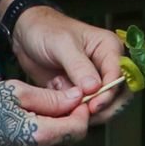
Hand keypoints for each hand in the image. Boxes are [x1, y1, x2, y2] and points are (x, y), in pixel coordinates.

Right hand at [0, 80, 91, 145]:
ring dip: (51, 137)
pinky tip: (15, 133)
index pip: (78, 130)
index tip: (75, 98)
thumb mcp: (14, 92)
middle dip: (67, 123)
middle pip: (67, 144)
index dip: (81, 113)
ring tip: (31, 116)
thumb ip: (50, 99)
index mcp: (37, 137)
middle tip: (55, 103)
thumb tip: (78, 98)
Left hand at [10, 3, 129, 122]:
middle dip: (104, 107)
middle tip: (85, 114)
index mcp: (109, 49)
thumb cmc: (46, 31)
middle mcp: (106, 66)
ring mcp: (94, 82)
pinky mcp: (80, 94)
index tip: (93, 105)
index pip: (118, 75)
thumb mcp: (62, 44)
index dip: (109, 92)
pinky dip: (76, 114)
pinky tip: (63, 112)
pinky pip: (84, 110)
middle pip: (118, 95)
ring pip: (103, 106)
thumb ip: (79, 66)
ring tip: (70, 113)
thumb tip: (94, 88)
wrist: (26, 36)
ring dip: (89, 114)